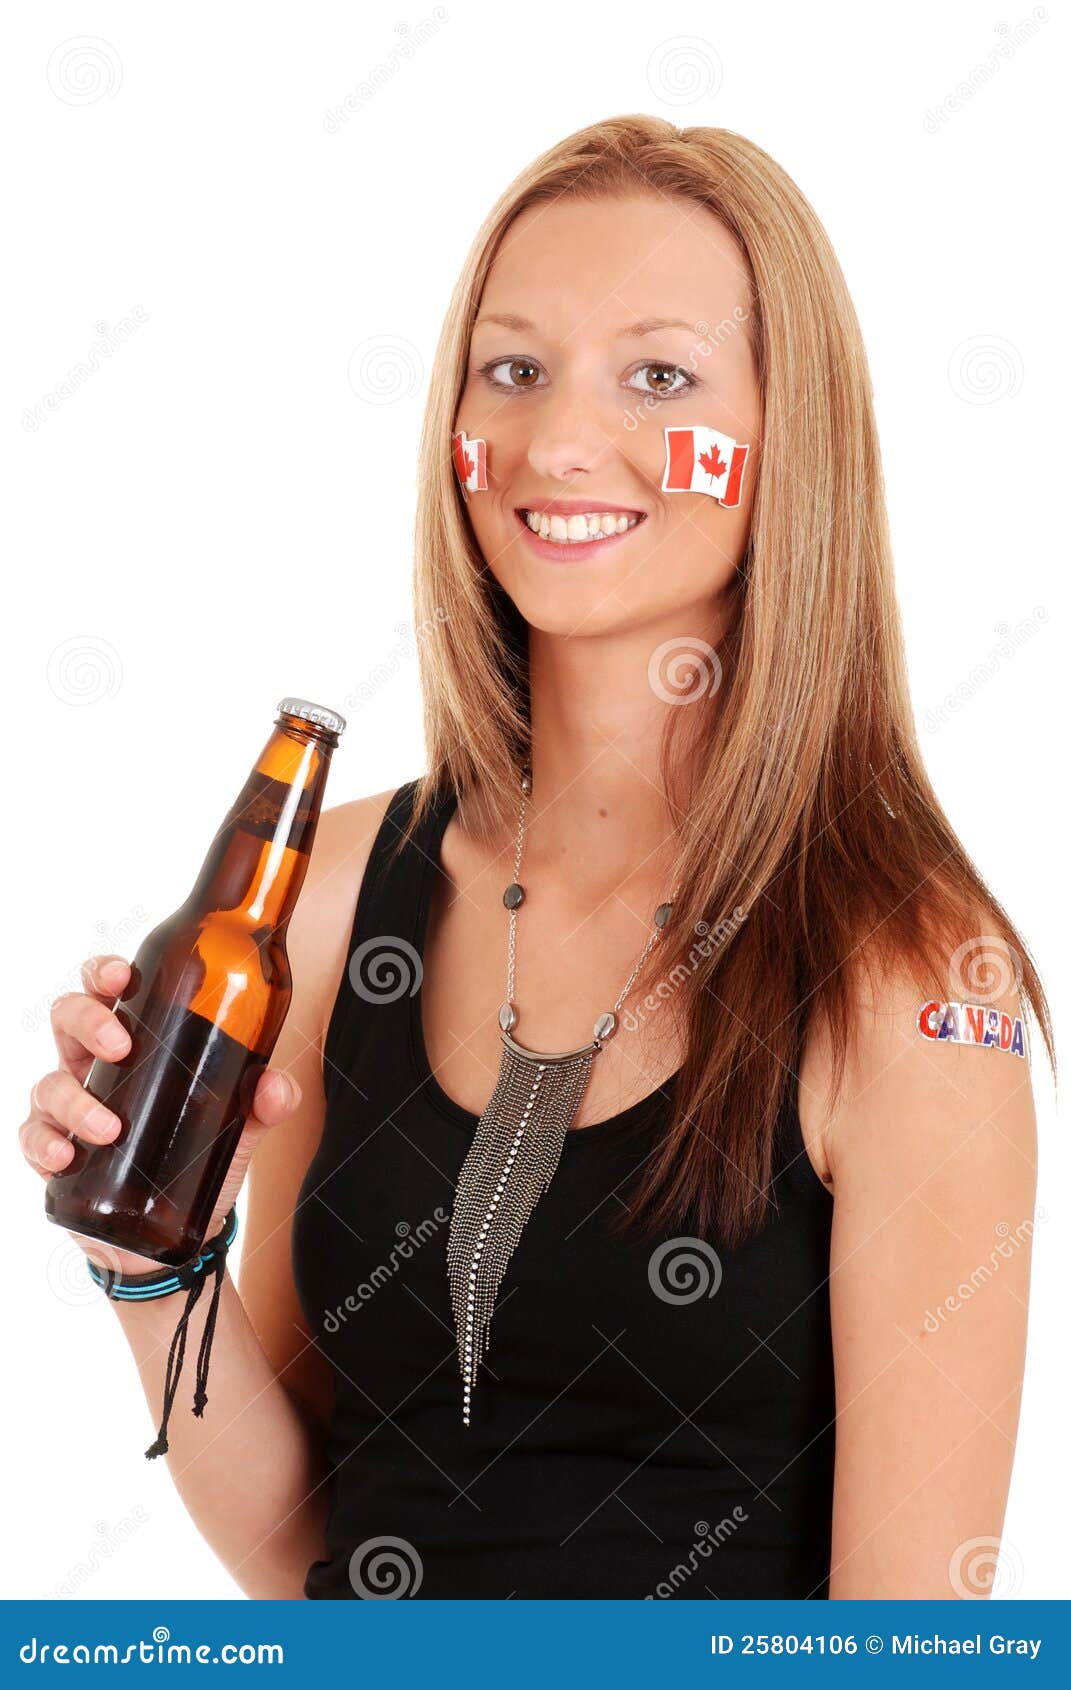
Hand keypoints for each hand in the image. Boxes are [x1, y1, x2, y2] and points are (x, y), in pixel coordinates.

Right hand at [21, 954, 302, 1279]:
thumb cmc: (197, 1153)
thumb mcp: (239, 1125)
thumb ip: (263, 1103)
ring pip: (49, 1082)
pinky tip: (67, 1156)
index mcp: (135, 1039)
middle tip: (121, 1048)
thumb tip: (275, 1087)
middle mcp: (93, 1065)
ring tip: (110, 1130)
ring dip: (76, 1101)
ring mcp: (69, 1108)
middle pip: (68, 1018)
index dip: (104, 972)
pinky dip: (44, 1145)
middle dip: (88, 1022)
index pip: (108, 988)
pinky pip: (32, 1139)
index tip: (122, 977)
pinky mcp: (53, 1152)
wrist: (174, 1229)